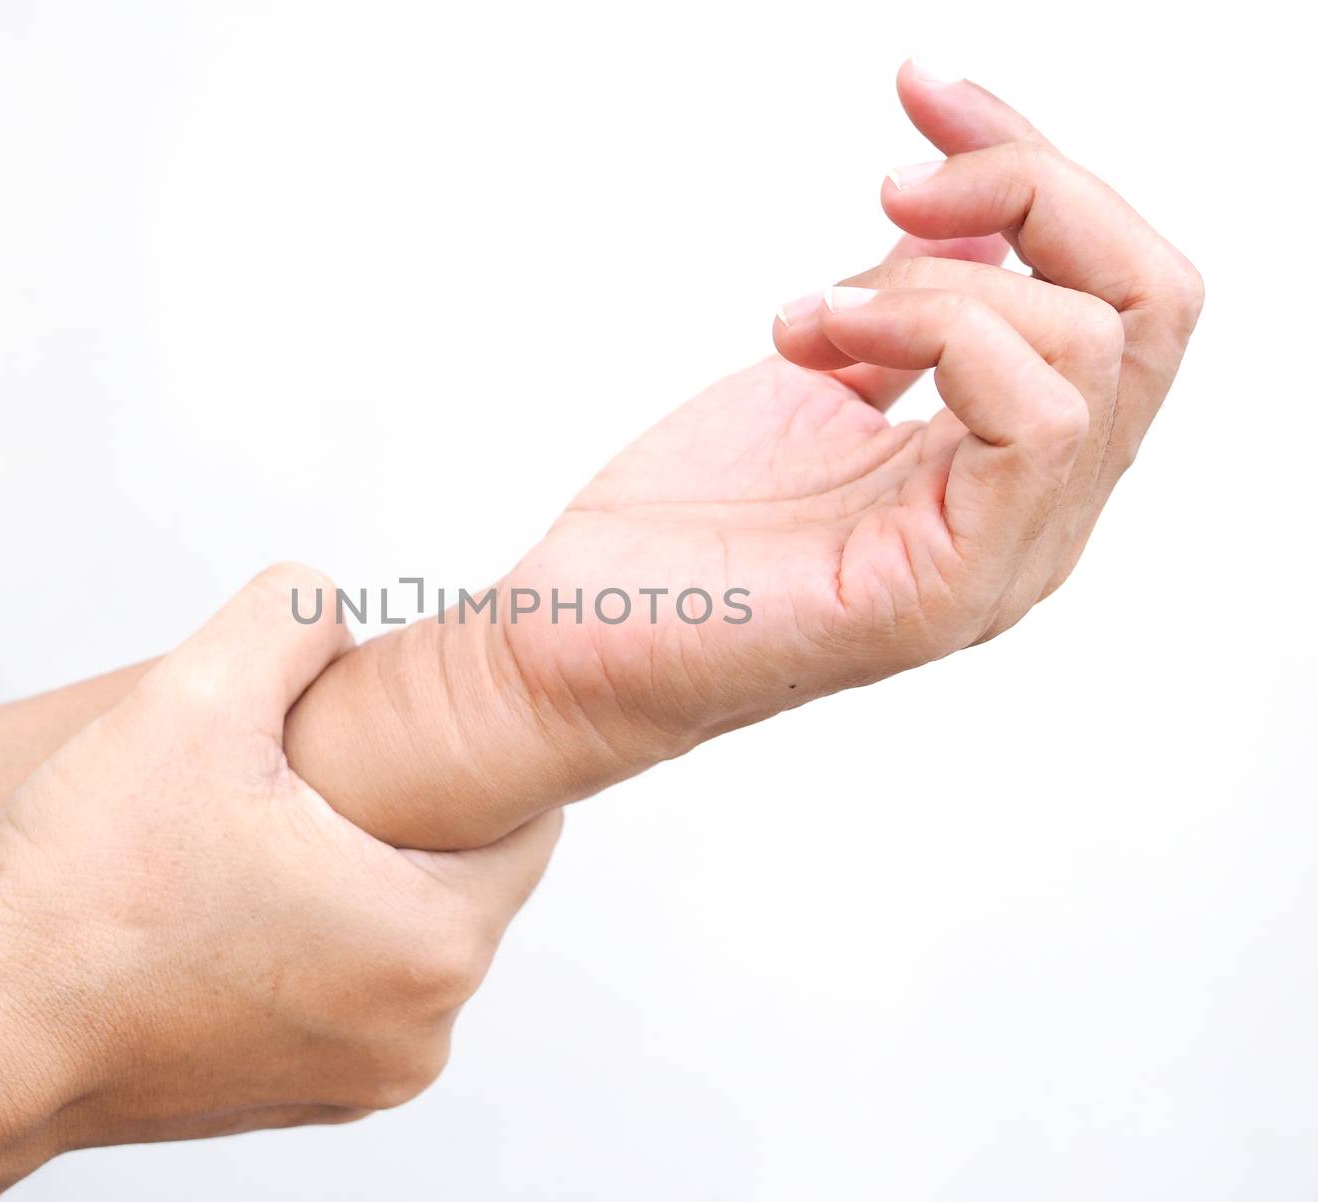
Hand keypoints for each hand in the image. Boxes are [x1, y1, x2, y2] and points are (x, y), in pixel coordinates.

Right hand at [0, 565, 559, 1147]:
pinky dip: (319, 934)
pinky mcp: (312, 1094)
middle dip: (405, 806)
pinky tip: (237, 896)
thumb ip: (290, 612)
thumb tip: (332, 606)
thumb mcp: (189, 699)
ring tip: (261, 833)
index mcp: (430, 941)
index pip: (530, 817)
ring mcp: (367, 1074)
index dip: (475, 752)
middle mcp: (421, 1029)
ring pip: (407, 927)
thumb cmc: (78, 905)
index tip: (412, 722)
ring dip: (358, 870)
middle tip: (308, 768)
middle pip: (467, 871)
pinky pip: (354, 983)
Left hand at [496, 61, 1202, 782]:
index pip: (1118, 290)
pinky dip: (933, 332)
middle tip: (892, 185)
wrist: (583, 630)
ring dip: (936, 284)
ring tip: (810, 314)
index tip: (925, 98)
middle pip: (1150, 303)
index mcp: (1016, 461)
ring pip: (1094, 349)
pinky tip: (816, 339)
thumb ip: (916, 303)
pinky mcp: (948, 593)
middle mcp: (1037, 513)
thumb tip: (978, 214)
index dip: (1041, 166)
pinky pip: (1038, 422)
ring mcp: (1005, 559)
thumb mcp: (822, 369)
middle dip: (1031, 190)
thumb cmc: (685, 519)